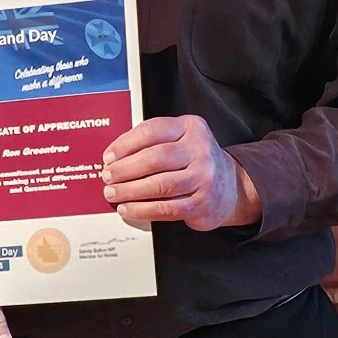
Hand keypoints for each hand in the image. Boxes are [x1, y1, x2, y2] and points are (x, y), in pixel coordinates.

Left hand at [100, 115, 260, 231]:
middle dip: (124, 169)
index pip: (152, 131)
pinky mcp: (202, 203)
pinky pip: (166, 208)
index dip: (125, 144)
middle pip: (155, 158)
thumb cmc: (195, 161)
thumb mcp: (180, 139)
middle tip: (107, 177)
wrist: (230, 186)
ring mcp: (204, 177)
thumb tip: (114, 158)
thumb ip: (152, 142)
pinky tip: (128, 209)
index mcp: (191, 127)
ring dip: (130, 191)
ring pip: (159, 185)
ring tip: (113, 193)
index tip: (108, 156)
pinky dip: (142, 209)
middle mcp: (200, 149)